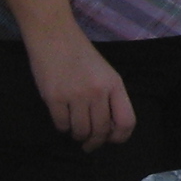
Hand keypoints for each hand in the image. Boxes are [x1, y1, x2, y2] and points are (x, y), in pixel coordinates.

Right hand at [23, 27, 136, 150]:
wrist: (54, 36)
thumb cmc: (80, 54)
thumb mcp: (105, 73)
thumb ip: (110, 97)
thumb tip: (108, 129)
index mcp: (114, 84)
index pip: (126, 122)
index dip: (120, 137)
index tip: (111, 141)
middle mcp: (98, 91)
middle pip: (102, 131)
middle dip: (95, 142)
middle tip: (88, 144)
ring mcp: (75, 95)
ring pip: (81, 131)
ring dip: (78, 135)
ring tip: (75, 129)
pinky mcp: (54, 97)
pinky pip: (61, 125)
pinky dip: (62, 127)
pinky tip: (62, 119)